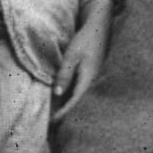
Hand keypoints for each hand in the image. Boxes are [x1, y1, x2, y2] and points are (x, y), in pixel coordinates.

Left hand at [52, 0, 114, 122]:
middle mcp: (93, 81)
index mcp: (89, 79)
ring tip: (57, 115)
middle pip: (79, 102)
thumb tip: (57, 93)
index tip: (53, 121)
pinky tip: (65, 98)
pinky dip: (72, 96)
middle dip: (67, 113)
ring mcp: (94, 78)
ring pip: (80, 96)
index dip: (64, 112)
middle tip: (53, 125)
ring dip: (69, 105)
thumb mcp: (72, 55)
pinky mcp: (91, 74)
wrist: (100, 27)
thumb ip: (65, 74)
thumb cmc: (86, 39)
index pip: (75, 101)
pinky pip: (81, 89)